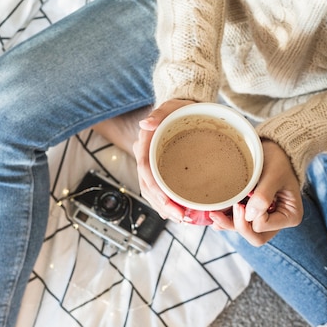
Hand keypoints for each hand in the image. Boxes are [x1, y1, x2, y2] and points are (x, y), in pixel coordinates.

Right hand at [132, 99, 195, 221]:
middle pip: (148, 187)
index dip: (155, 189)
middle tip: (181, 217)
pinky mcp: (161, 170)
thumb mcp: (170, 107)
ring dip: (165, 208)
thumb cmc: (178, 108)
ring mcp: (152, 165)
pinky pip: (159, 190)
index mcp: (145, 144)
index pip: (145, 170)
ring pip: (152, 192)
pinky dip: (167, 203)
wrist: (181, 109)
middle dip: (163, 205)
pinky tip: (178, 211)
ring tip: (181, 218)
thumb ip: (158, 115)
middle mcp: (145, 157)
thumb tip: (145, 124)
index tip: (168, 203)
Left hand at [210, 140, 302, 245]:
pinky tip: (216, 215)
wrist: (275, 151)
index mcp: (290, 216)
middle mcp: (277, 222)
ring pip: (244, 232)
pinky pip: (238, 224)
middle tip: (227, 209)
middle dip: (238, 225)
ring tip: (214, 214)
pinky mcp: (253, 214)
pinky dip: (226, 221)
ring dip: (228, 224)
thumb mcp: (274, 174)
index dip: (251, 216)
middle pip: (255, 237)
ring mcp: (265, 220)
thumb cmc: (279, 160)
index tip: (246, 198)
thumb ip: (264, 196)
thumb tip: (249, 216)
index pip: (263, 226)